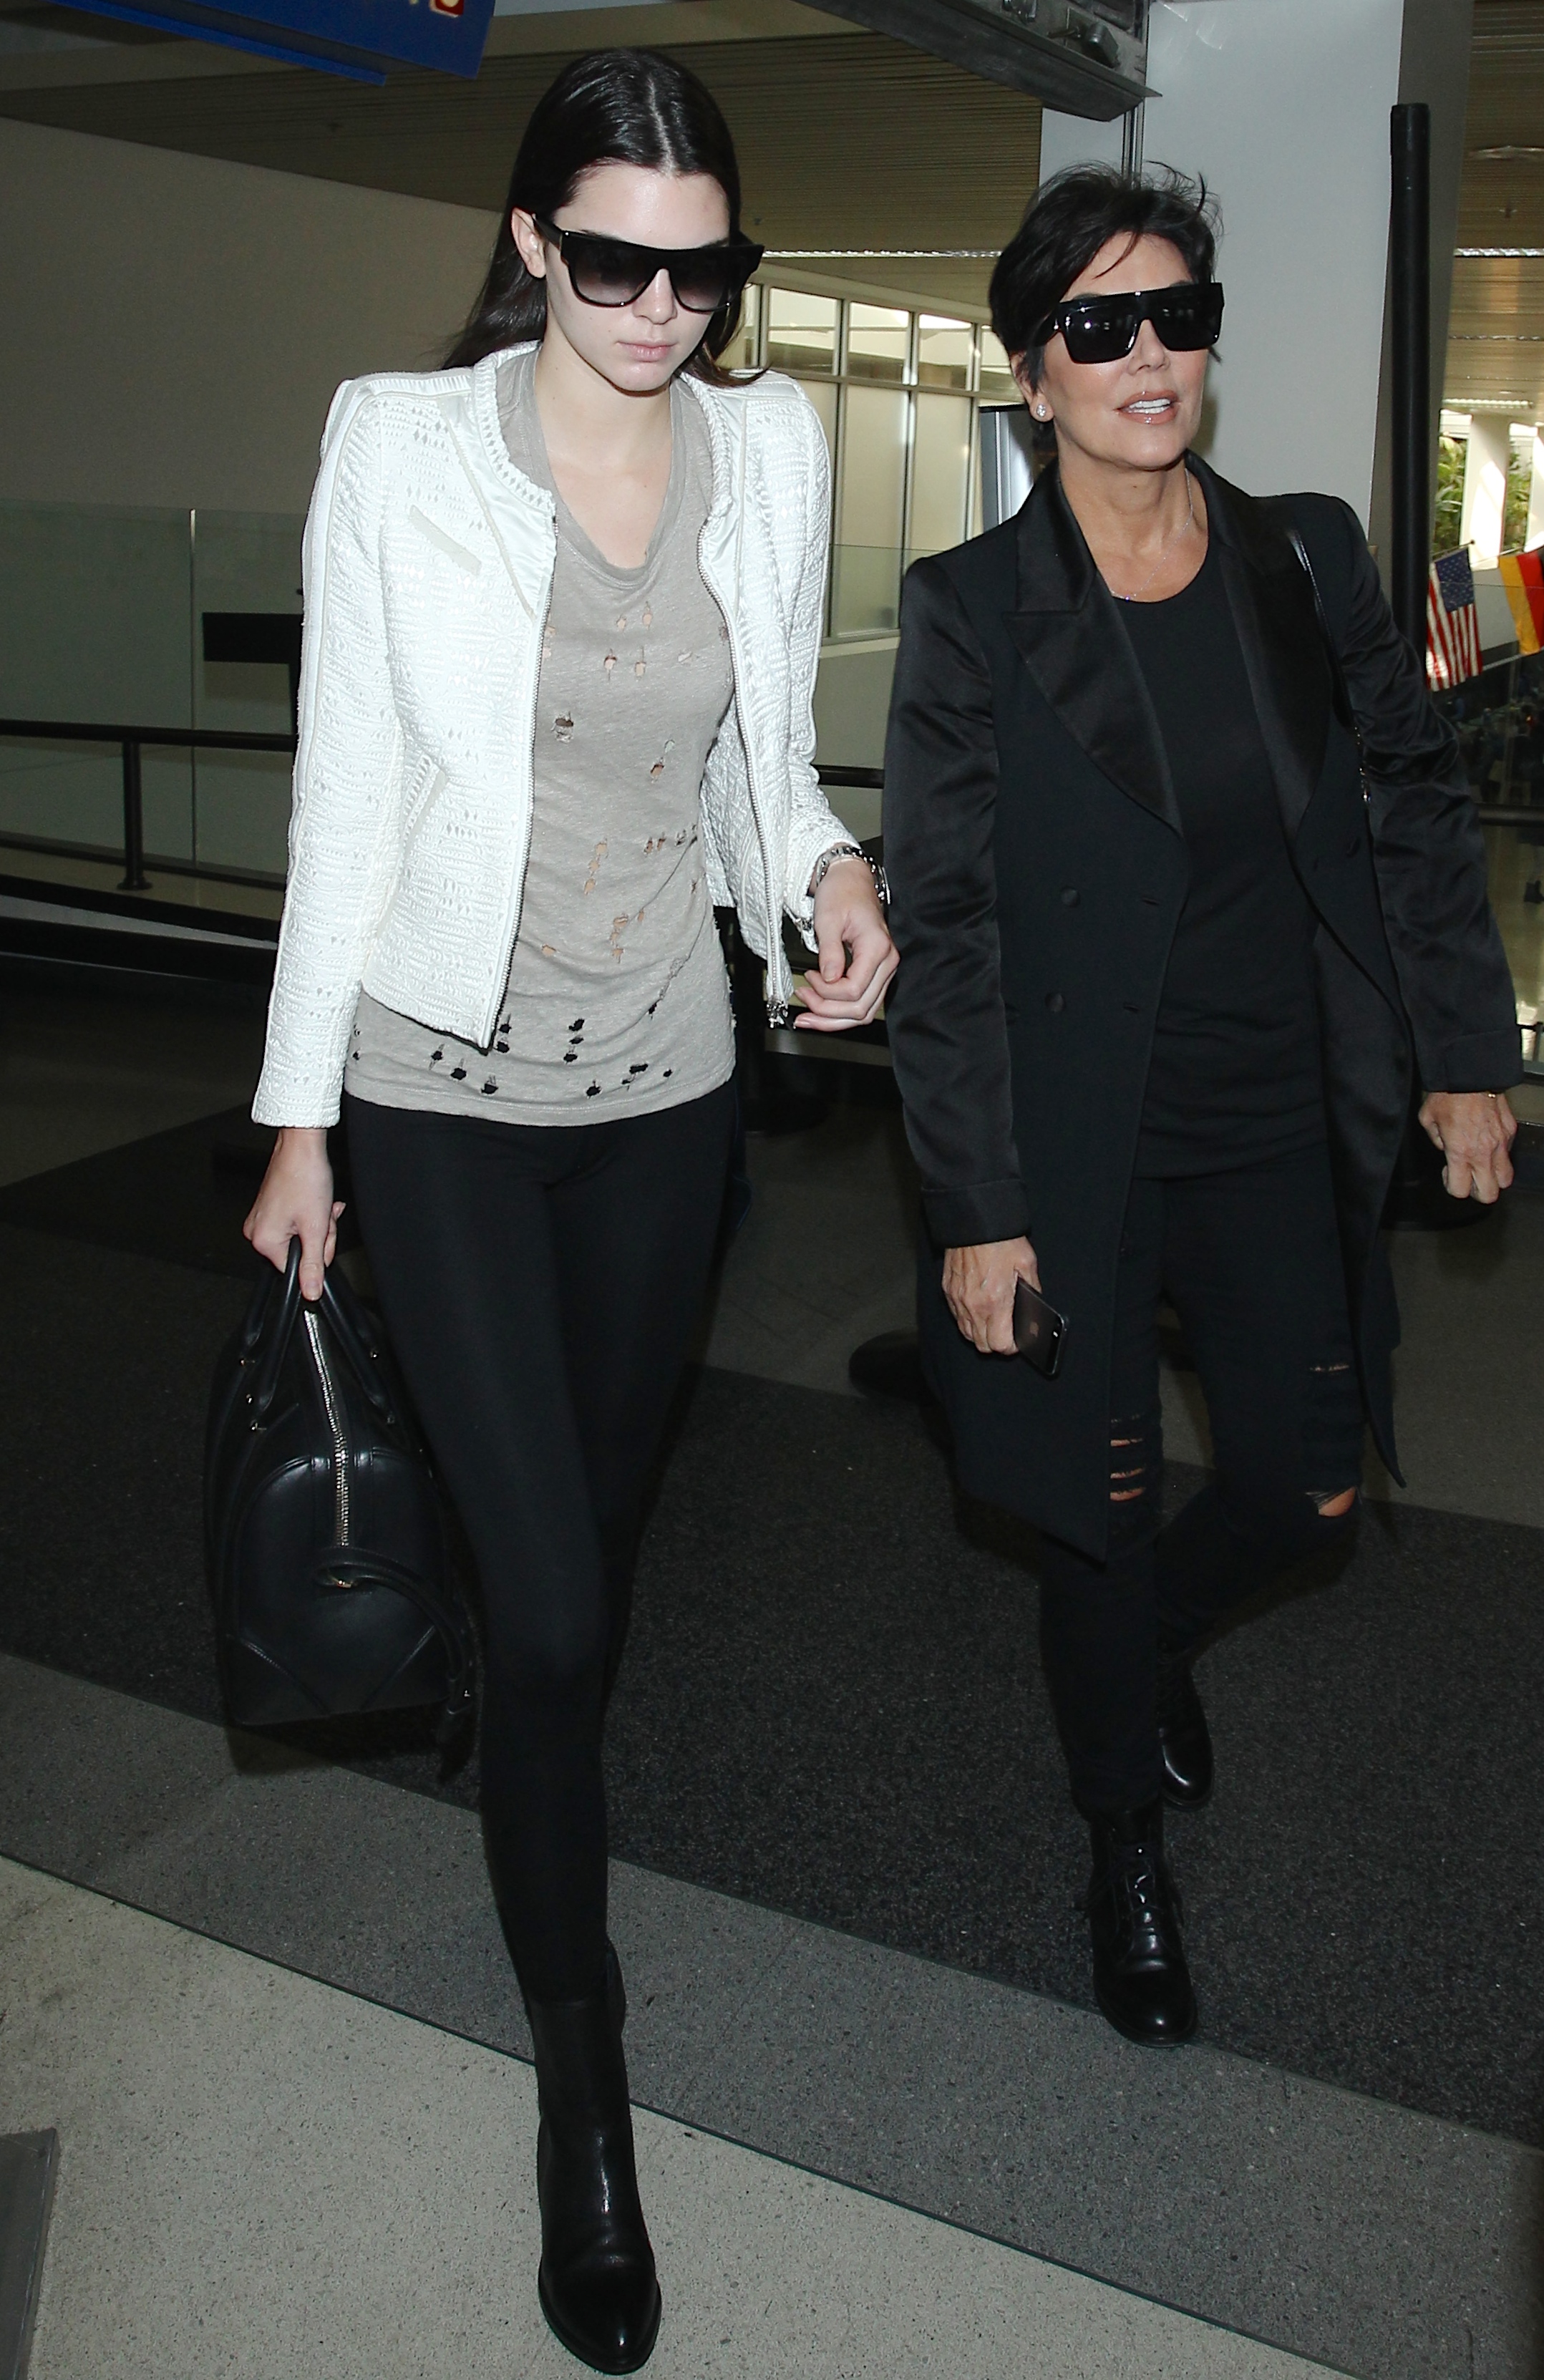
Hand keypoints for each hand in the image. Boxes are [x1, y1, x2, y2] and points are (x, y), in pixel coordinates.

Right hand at [243, 1125, 343, 1299]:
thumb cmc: (305, 1177)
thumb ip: (314, 1263)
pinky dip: (310, 1214)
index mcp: (264, 1240)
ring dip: (317, 1223)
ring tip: (321, 1205)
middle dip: (319, 1236)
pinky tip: (316, 1201)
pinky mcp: (270, 1208)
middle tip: (324, 1216)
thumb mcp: (316, 1227)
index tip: (322, 1236)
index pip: (295, 1269)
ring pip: (300, 1236)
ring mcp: (262, 1218)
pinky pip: (295, 1222)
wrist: (301, 1145)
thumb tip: (311, 1291)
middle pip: (298, 1251)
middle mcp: (257, 1231)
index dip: (316, 1254)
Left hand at [795, 857, 898, 1031]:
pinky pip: (862, 1002)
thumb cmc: (842, 893)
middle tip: (803, 1000)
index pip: (854, 989)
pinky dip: (840, 1011)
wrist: (851, 880)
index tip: (809, 978)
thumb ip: (829, 952)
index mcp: (878, 948)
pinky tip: (820, 1010)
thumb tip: (827, 979)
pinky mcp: (875, 974)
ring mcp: (883, 970)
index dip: (826, 993)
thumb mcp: (828, 920)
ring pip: (863, 1012)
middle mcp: (886, 962)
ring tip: (807, 1014)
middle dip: (827, 1011)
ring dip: (833, 1018)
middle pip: (861, 1008)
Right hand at [943, 1235, 1040, 1354]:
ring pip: (967, 1334)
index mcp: (995, 1301)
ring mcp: (958, 1299)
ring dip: (981, 1334)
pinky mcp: (948, 1291)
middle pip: (982, 1345)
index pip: (1000, 1344)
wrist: (974, 1221)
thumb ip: (1032, 1290)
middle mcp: (973, 1305)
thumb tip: (1034, 1309)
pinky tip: (979, 1309)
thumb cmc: (1001, 1240)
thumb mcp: (1026, 1264)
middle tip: (1008, 1332)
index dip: (1012, 1346)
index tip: (1018, 1340)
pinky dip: (968, 1320)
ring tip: (994, 1322)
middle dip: (997, 1343)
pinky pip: (957, 1317)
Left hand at [1419, 1091, 1516, 1203]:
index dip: (1452, 1186)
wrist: (1471, 1074)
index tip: (1448, 1174)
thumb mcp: (1428, 1120)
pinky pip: (1508, 1154)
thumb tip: (1445, 1147)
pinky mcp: (1511, 1132)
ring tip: (1480, 1165)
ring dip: (1493, 1177)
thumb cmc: (1448, 1094)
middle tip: (1467, 1177)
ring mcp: (1501, 1144)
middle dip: (1476, 1191)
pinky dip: (1499, 1155)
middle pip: (1489, 1194)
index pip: (1461, 1190)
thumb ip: (1436, 1140)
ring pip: (1505, 1179)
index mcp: (1460, 1152)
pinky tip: (1486, 1143)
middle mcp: (1484, 1152)